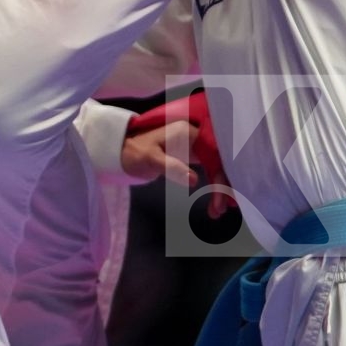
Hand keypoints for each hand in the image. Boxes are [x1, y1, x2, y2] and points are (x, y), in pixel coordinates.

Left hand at [128, 93, 235, 216]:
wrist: (121, 153)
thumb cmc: (133, 153)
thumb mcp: (149, 159)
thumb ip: (171, 167)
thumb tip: (194, 180)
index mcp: (190, 133)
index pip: (215, 153)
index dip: (222, 175)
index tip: (222, 196)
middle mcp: (197, 138)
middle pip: (220, 161)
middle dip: (224, 186)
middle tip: (220, 210)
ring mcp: (196, 147)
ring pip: (217, 168)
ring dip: (220, 190)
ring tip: (216, 212)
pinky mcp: (193, 157)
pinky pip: (210, 172)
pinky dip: (214, 188)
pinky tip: (214, 204)